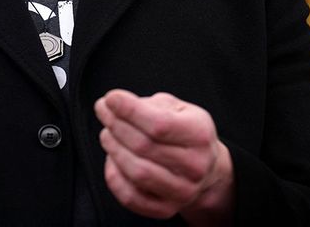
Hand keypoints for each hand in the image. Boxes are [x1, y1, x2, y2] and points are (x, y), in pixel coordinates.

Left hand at [94, 89, 233, 224]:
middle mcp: (195, 166)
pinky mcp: (166, 209)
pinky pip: (131, 197)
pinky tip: (112, 159)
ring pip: (136, 172)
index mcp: (199, 134)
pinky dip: (114, 176)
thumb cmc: (184, 132)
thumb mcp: (176, 108)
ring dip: (113, 149)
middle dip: (115, 125)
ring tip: (108, 134)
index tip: (110, 99)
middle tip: (104, 112)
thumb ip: (148, 104)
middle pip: (143, 146)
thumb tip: (114, 104)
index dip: (129, 110)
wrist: (206, 168)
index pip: (159, 124)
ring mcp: (182, 191)